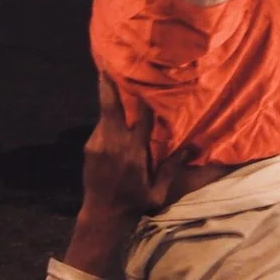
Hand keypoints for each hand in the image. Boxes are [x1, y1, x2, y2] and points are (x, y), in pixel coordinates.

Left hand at [79, 77, 173, 219]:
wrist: (102, 214)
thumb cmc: (134, 202)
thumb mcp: (158, 192)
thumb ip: (172, 169)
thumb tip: (190, 148)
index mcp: (134, 151)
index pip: (141, 117)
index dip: (144, 99)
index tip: (145, 81)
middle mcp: (114, 142)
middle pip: (110, 106)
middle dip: (108, 85)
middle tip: (106, 65)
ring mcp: (98, 143)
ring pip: (104, 115)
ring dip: (109, 101)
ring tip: (111, 81)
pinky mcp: (89, 147)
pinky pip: (100, 127)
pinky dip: (107, 120)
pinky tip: (113, 118)